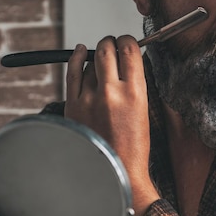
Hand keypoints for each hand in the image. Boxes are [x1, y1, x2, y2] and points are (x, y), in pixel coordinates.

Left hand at [65, 37, 158, 215]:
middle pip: (106, 49)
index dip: (127, 41)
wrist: (116, 174)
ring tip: (101, 63)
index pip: (129, 50)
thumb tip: (126, 59)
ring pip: (90, 62)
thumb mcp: (143, 110)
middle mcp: (111, 93)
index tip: (126, 42)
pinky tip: (79, 51)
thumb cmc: (133, 147)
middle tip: (112, 45)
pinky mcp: (73, 106)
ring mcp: (88, 99)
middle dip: (110, 43)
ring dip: (96, 58)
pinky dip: (76, 58)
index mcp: (135, 93)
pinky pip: (72, 73)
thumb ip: (134, 83)